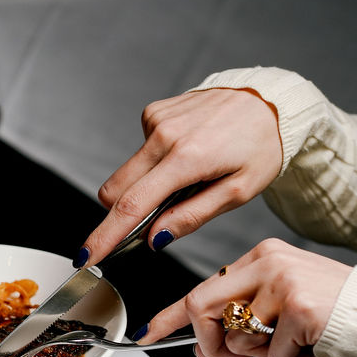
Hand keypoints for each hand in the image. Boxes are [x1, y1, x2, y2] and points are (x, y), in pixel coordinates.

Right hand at [77, 88, 281, 266]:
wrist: (269, 100)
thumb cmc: (260, 146)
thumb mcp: (238, 192)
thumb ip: (192, 216)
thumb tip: (154, 239)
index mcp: (188, 157)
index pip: (133, 205)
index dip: (105, 236)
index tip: (87, 256)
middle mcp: (165, 135)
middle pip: (116, 190)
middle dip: (121, 215)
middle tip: (150, 223)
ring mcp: (156, 120)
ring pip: (126, 173)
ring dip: (144, 187)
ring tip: (184, 180)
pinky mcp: (153, 112)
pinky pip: (140, 152)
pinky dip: (155, 163)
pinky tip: (185, 156)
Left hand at [134, 239, 351, 356]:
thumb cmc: (329, 310)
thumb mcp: (276, 307)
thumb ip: (238, 322)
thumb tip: (204, 350)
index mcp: (258, 257)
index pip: (200, 287)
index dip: (168, 316)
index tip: (146, 333)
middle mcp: (266, 262)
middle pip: (202, 307)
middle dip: (207, 343)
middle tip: (226, 356)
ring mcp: (282, 282)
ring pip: (235, 338)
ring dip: (260, 354)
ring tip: (292, 341)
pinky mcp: (298, 308)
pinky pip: (270, 355)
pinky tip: (309, 347)